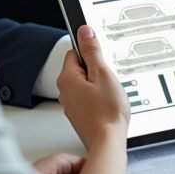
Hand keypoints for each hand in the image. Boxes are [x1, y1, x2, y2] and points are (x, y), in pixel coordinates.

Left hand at [57, 25, 129, 149]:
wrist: (108, 141)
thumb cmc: (107, 111)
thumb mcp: (103, 73)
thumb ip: (92, 50)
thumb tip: (84, 32)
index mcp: (67, 79)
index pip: (74, 52)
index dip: (90, 53)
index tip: (100, 57)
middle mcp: (64, 92)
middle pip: (79, 69)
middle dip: (95, 71)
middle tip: (108, 79)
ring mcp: (71, 105)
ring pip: (84, 84)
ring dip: (97, 85)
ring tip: (109, 94)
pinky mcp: (79, 115)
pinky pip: (87, 98)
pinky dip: (97, 99)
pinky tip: (108, 104)